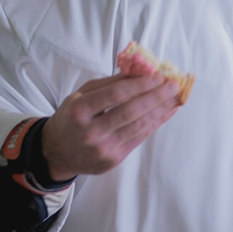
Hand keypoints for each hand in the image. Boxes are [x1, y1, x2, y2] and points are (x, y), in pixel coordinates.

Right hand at [42, 73, 180, 181]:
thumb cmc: (72, 117)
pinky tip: (166, 112)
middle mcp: (90, 131)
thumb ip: (109, 83)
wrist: (57, 152)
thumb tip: (141, 71)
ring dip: (160, 110)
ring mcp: (103, 148)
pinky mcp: (113, 160)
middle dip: (156, 96)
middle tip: (174, 85)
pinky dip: (156, 123)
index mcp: (79, 110)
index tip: (158, 75)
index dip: (140, 84)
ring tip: (175, 97)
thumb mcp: (81, 95)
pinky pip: (140, 138)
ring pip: (139, 126)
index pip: (115, 95)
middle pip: (130, 111)